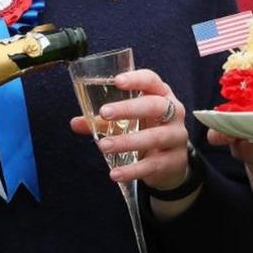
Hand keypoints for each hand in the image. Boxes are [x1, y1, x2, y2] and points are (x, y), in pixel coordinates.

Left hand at [69, 68, 190, 189]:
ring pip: (155, 136)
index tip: (117, 81)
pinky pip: (154, 165)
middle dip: (129, 108)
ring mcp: (177, 136)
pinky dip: (133, 170)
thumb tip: (75, 122)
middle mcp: (174, 113)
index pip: (152, 81)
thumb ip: (103, 121)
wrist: (172, 163)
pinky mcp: (175, 160)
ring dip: (128, 141)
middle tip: (104, 112)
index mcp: (161, 95)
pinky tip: (116, 173)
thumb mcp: (129, 122)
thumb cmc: (147, 131)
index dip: (136, 79)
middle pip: (155, 105)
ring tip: (104, 146)